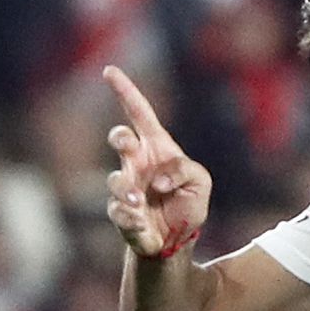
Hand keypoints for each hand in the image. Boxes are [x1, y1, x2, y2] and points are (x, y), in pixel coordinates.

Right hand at [102, 66, 209, 260]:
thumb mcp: (200, 181)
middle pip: (119, 138)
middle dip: (120, 138)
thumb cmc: (187, 202)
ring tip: (140, 203)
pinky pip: (117, 210)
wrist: (176, 239)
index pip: (139, 113)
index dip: (125, 91)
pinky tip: (142, 223)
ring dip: (127, 190)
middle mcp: (136, 162)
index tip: (110, 71)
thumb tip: (157, 180)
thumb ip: (184, 170)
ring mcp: (125, 186)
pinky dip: (130, 217)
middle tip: (127, 145)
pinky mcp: (119, 211)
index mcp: (156, 147)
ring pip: (115, 179)